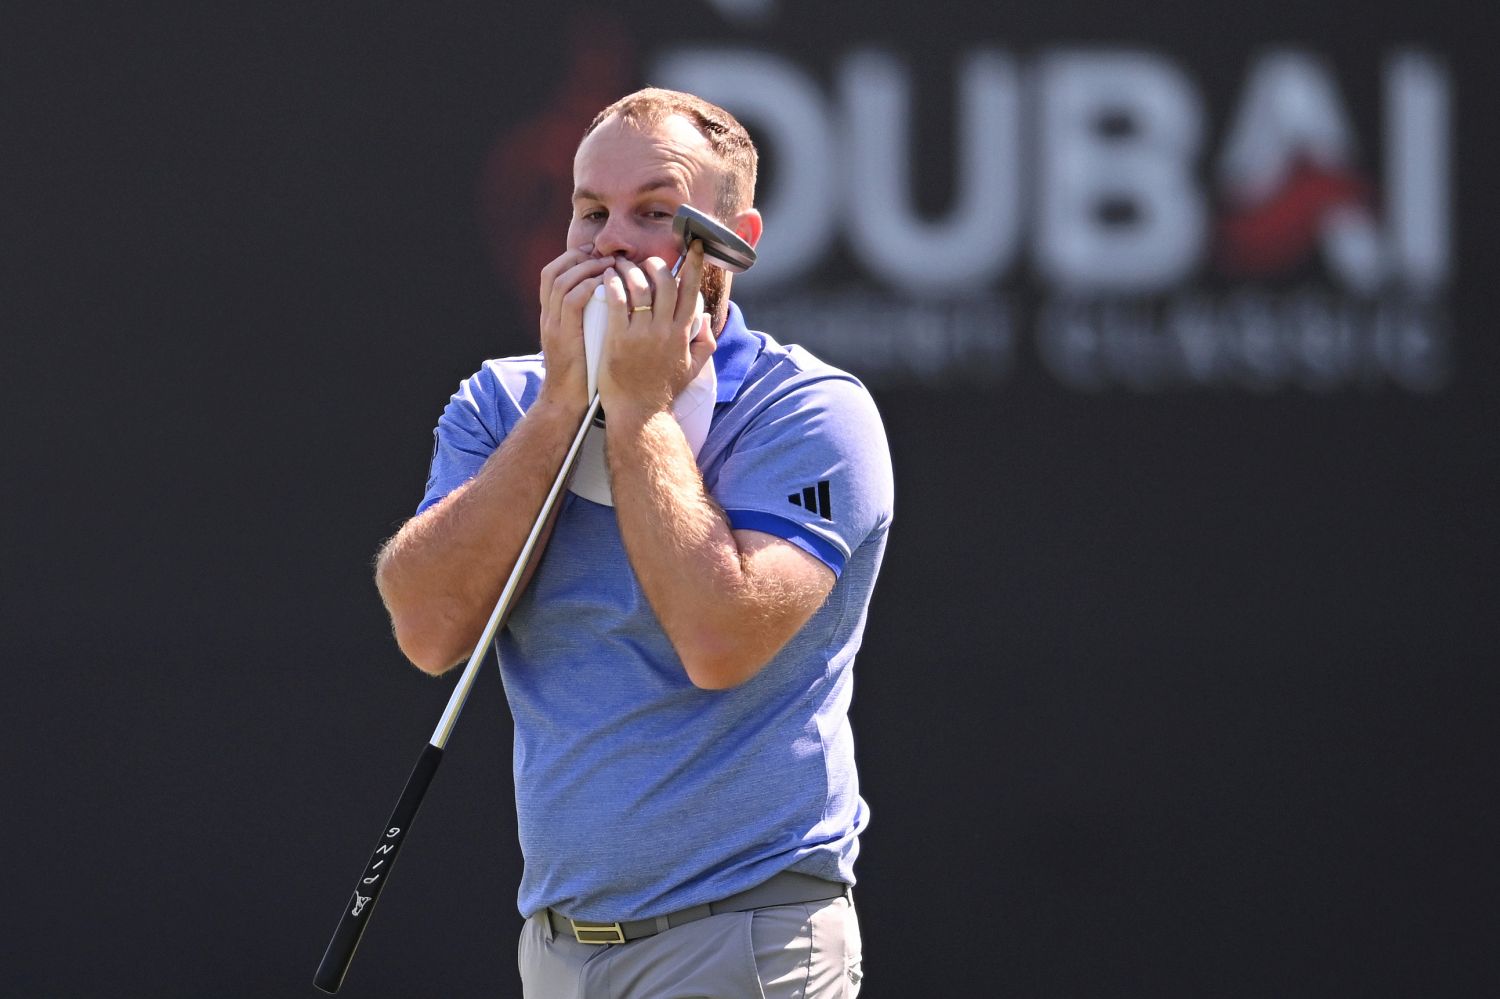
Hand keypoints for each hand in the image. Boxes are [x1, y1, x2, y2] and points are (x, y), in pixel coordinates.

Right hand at [536, 242, 614, 409]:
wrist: (567, 402)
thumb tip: (611, 303)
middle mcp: (548, 316)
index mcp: (551, 315)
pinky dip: (586, 288)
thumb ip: (589, 320)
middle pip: (553, 271)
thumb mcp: (582, 340)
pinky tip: (604, 284)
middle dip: (578, 256)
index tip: (596, 252)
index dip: (573, 258)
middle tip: (603, 252)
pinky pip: (570, 302)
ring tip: (609, 264)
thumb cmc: (582, 374)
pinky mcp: (563, 337)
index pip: (553, 274)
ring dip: (586, 268)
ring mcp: (553, 326)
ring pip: (561, 281)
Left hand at [598, 241, 713, 417]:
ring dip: (631, 270)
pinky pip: (617, 302)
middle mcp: (665, 330)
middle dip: (656, 264)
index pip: (691, 291)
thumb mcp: (693, 369)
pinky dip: (613, 284)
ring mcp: (642, 334)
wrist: (639, 414)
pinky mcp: (619, 339)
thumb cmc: (664, 391)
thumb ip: (704, 343)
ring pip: (640, 288)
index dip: (693, 265)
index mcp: (683, 334)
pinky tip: (607, 277)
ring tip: (622, 265)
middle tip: (647, 261)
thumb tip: (707, 319)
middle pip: (665, 282)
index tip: (693, 246)